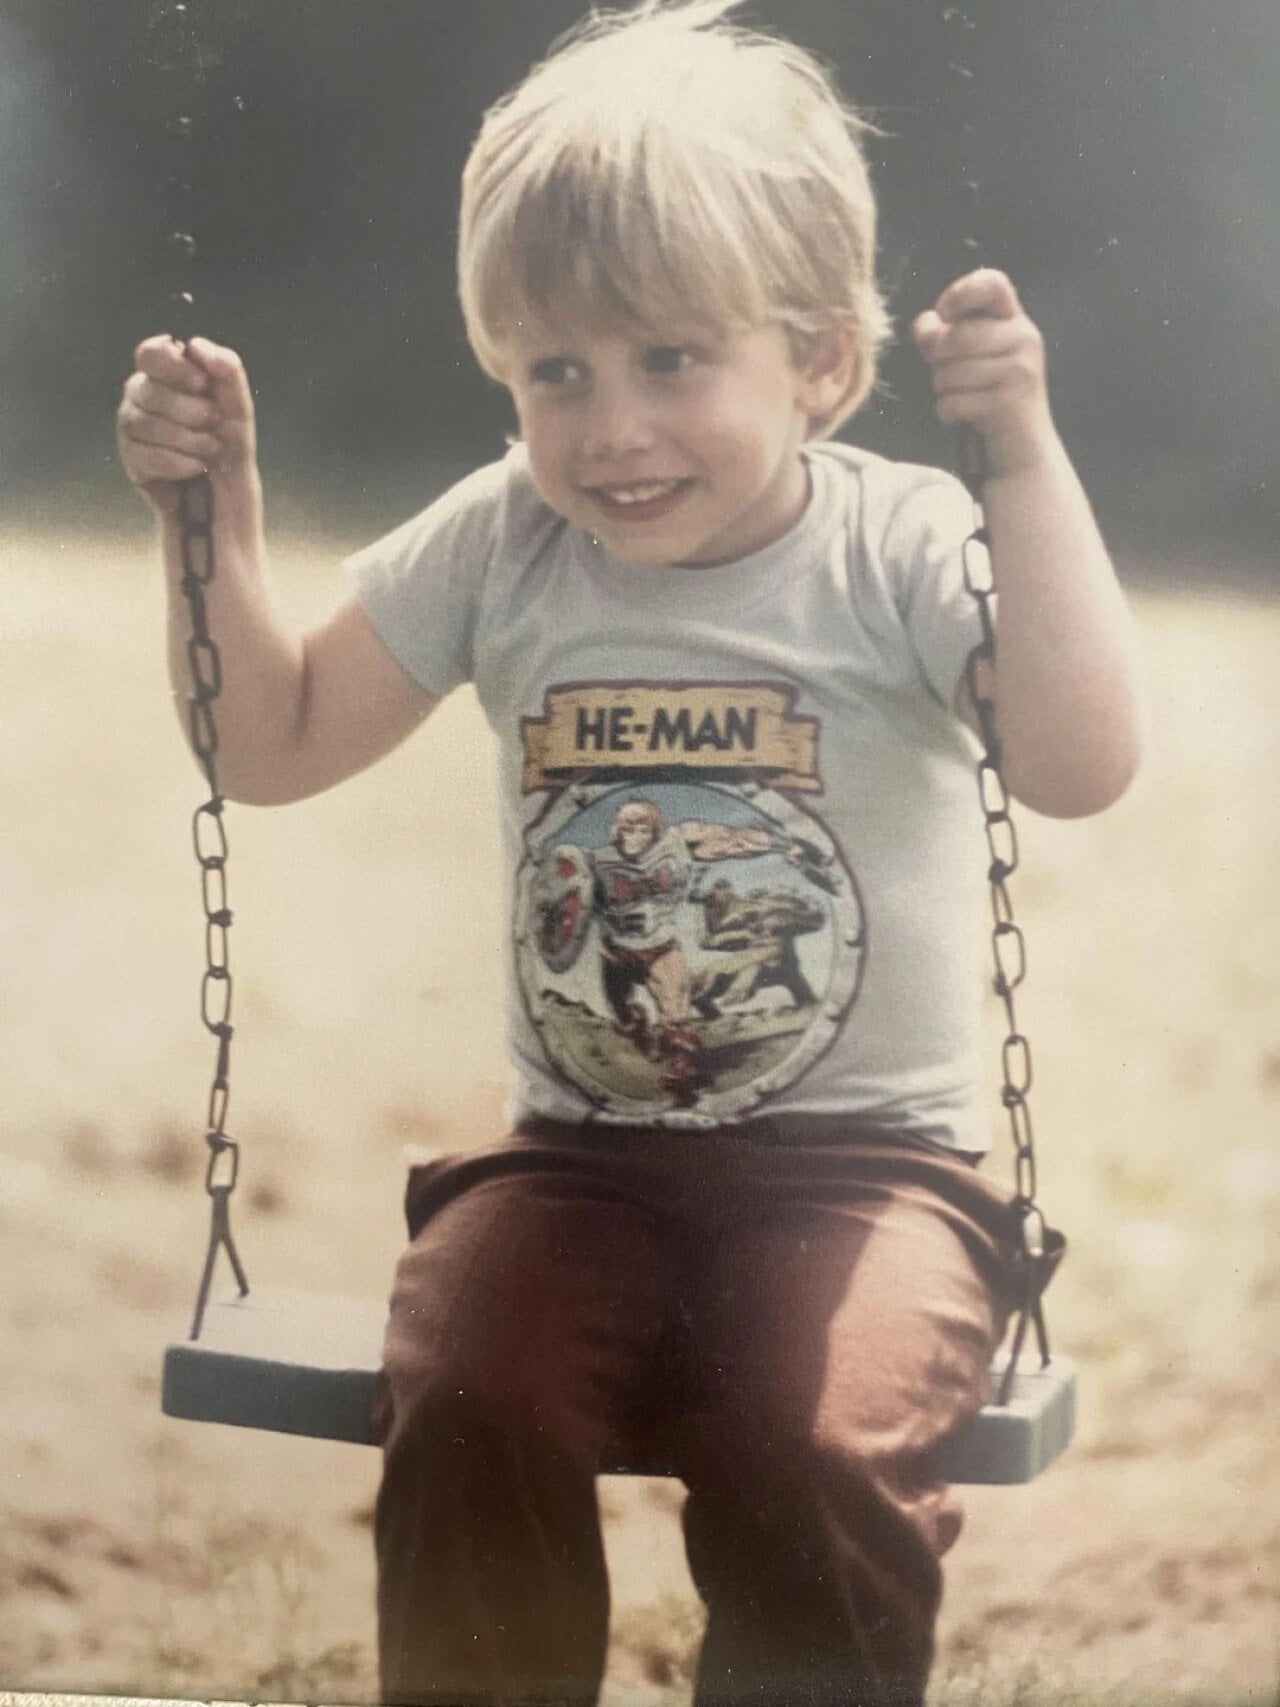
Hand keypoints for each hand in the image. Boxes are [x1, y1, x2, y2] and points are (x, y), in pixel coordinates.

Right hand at [116, 335, 256, 515]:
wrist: (226, 493)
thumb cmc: (229, 444)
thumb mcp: (237, 407)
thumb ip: (226, 370)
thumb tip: (195, 344)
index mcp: (165, 375)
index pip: (150, 353)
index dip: (173, 366)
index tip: (201, 384)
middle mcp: (142, 395)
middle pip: (147, 389)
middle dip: (189, 409)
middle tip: (214, 422)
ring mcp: (132, 427)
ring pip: (142, 422)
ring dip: (186, 439)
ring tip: (210, 450)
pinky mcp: (131, 459)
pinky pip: (142, 454)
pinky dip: (176, 462)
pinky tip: (195, 467)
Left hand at [912, 269, 1054, 479]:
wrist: (1022, 449)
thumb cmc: (988, 398)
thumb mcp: (966, 361)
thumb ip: (942, 338)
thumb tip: (924, 323)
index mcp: (1014, 321)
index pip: (992, 284)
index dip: (960, 293)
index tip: (945, 313)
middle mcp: (1024, 338)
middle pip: (956, 337)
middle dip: (940, 362)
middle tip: (955, 378)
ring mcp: (1019, 370)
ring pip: (949, 372)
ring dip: (944, 391)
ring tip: (966, 398)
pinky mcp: (1009, 403)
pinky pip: (953, 402)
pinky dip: (949, 413)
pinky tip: (966, 417)